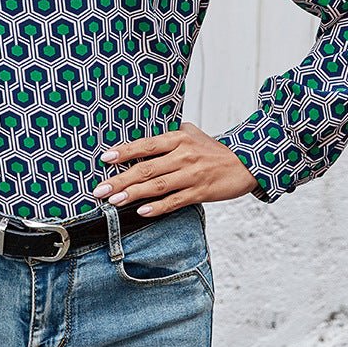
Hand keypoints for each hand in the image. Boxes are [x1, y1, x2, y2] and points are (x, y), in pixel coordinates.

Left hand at [91, 121, 258, 216]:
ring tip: (114, 201)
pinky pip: (175, 201)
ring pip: (157, 185)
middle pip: (146, 168)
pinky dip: (158, 207)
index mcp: (178, 138)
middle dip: (120, 179)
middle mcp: (183, 155)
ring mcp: (192, 175)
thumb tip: (143, 141)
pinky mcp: (201, 192)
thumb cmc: (215, 150)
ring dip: (133, 194)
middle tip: (99, 189)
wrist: (247, 162)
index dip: (124, 152)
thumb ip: (169, 137)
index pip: (145, 144)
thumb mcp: (193, 134)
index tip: (105, 158)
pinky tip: (142, 212)